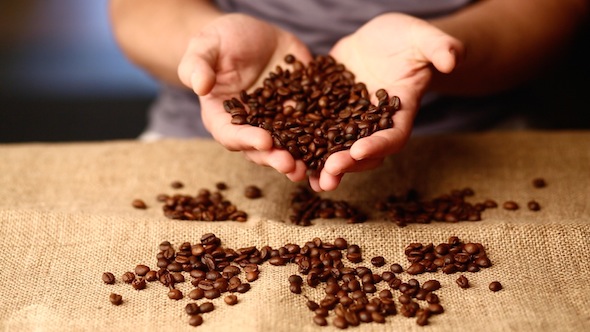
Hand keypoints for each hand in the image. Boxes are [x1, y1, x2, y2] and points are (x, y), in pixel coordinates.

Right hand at [178, 14, 311, 180]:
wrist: (250, 34)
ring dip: (301, 159)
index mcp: (222, 117)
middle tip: (291, 165)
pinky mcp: (300, 109)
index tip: (264, 141)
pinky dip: (324, 138)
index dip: (247, 140)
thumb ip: (198, 66)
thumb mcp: (205, 47)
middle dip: (277, 158)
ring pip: (289, 144)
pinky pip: (313, 125)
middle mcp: (251, 126)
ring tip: (314, 168)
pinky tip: (336, 145)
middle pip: (262, 149)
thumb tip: (200, 85)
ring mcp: (277, 120)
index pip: (231, 134)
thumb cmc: (219, 41)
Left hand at [309, 13, 462, 190]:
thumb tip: (451, 59)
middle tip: (327, 175)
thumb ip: (439, 48)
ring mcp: (348, 120)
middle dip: (344, 164)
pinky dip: (299, 141)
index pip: (392, 136)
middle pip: (360, 152)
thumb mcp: (422, 38)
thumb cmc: (409, 39)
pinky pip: (312, 128)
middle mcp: (372, 124)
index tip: (359, 151)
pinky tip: (280, 149)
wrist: (382, 39)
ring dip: (318, 164)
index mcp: (399, 113)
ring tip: (300, 175)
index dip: (377, 146)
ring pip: (333, 147)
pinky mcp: (328, 109)